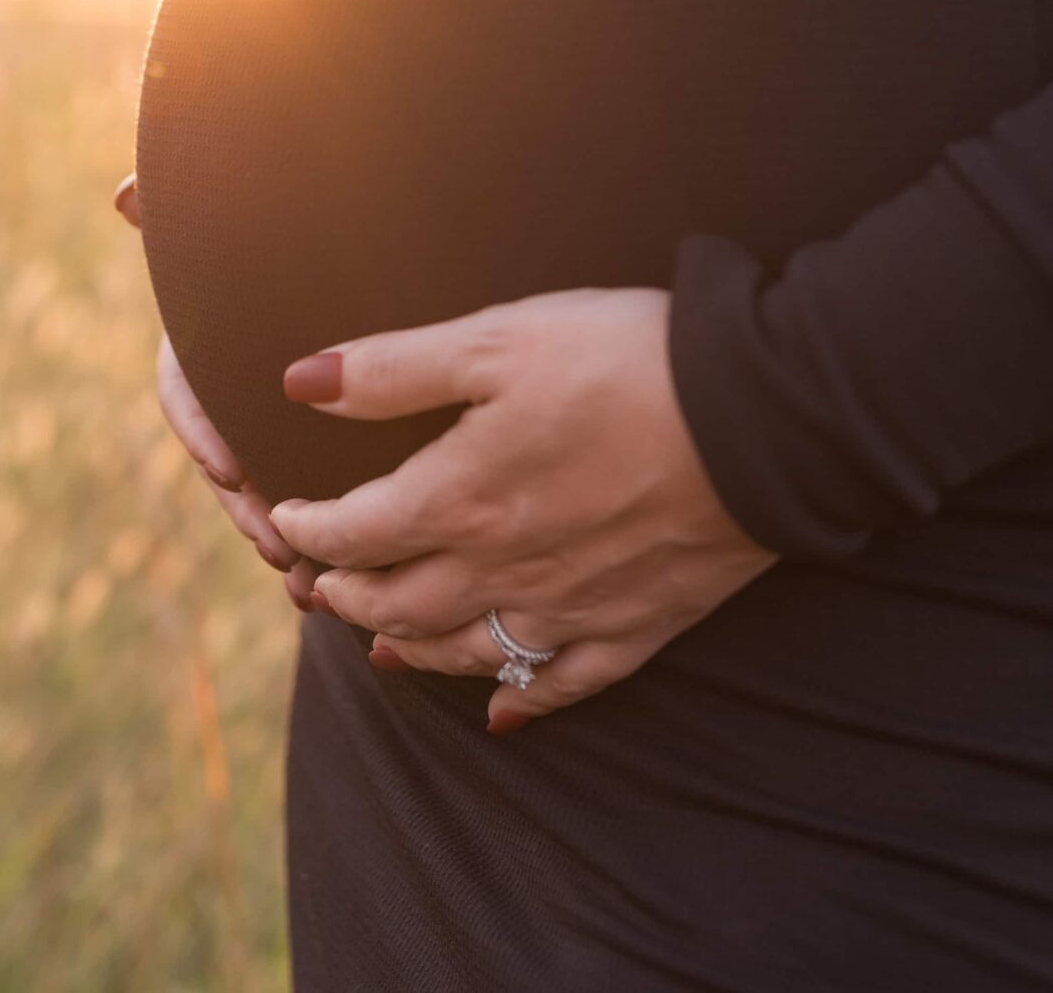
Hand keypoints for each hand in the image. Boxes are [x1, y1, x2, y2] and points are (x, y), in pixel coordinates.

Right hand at [114, 174, 320, 607]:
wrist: (392, 249)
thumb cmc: (309, 224)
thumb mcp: (259, 219)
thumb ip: (188, 206)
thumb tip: (123, 196)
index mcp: (210, 338)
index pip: (184, 387)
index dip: (201, 428)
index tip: (228, 463)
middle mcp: (240, 388)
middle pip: (230, 458)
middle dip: (247, 506)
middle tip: (275, 537)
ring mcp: (283, 426)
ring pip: (271, 495)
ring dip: (285, 538)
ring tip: (307, 576)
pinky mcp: (330, 452)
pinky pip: (317, 508)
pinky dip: (325, 546)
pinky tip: (340, 581)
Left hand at [265, 289, 774, 732]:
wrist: (767, 416)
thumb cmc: (627, 360)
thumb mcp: (498, 338)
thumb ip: (392, 368)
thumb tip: (299, 382)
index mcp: (459, 498)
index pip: (355, 534)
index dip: (310, 530)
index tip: (285, 520)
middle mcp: (504, 568)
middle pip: (400, 605)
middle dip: (348, 598)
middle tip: (318, 588)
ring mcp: (572, 606)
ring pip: (470, 652)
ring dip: (415, 652)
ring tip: (381, 649)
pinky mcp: (639, 624)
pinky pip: (566, 683)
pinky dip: (524, 701)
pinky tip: (502, 714)